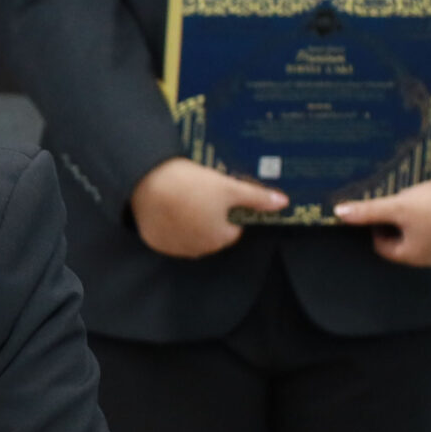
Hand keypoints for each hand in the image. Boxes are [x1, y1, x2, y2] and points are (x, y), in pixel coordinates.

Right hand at [129, 157, 287, 257]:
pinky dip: (169, 225)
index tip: (218, 194)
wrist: (147, 182)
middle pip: (211, 233)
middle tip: (199, 193)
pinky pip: (168, 236)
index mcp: (220, 237)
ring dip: (188, 222)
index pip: (233, 228)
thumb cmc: (192, 185)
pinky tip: (166, 206)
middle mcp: (199, 249)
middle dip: (208, 217)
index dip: (228, 210)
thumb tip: (283, 203)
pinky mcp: (156, 241)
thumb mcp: (229, 187)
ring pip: (189, 236)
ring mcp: (175, 247)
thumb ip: (256, 198)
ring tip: (182, 197)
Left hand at [335, 176, 430, 267]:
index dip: (378, 225)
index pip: (382, 245)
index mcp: (414, 256)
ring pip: (420, 234)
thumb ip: (368, 212)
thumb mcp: (398, 205)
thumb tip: (339, 213)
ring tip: (420, 200)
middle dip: (397, 221)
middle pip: (400, 240)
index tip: (385, 207)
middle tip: (402, 201)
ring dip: (415, 219)